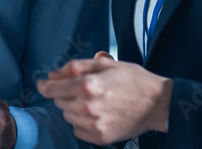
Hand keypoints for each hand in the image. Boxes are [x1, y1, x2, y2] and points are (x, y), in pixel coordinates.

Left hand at [36, 51, 172, 145]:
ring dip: (74, 109)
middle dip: (65, 94)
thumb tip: (52, 75)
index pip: (52, 89)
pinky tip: (96, 115)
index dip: (44, 86)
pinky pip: (78, 131)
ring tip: (93, 102)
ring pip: (67, 117)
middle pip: (59, 102)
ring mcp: (94, 124)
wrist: (157, 103)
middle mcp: (88, 106)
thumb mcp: (105, 64)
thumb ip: (75, 67)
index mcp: (88, 85)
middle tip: (82, 89)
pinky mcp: (101, 138)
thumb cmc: (133, 79)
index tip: (43, 84)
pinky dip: (82, 123)